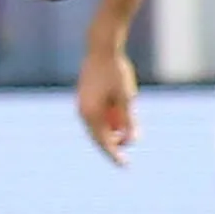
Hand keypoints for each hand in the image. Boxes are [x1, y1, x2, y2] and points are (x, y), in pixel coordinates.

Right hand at [75, 40, 137, 164]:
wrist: (101, 47)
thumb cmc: (116, 71)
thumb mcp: (127, 97)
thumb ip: (129, 120)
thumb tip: (131, 140)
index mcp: (91, 115)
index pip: (103, 143)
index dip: (115, 155)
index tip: (125, 166)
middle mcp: (83, 112)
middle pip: (100, 136)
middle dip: (116, 140)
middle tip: (133, 138)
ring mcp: (82, 104)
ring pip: (98, 125)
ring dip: (113, 126)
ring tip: (128, 115)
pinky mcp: (85, 97)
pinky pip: (96, 114)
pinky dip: (109, 117)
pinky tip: (119, 109)